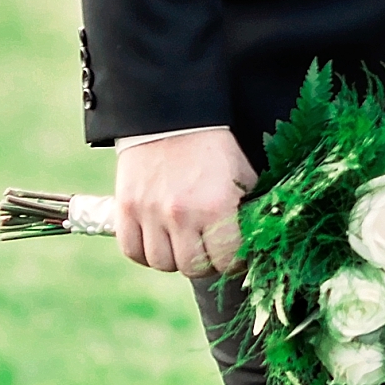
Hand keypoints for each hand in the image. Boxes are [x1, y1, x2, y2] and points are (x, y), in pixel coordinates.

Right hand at [114, 127, 256, 276]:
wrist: (171, 116)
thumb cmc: (213, 147)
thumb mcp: (242, 175)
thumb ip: (250, 211)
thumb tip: (259, 241)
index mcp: (216, 206)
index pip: (228, 261)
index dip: (234, 260)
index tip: (233, 252)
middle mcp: (181, 214)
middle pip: (194, 268)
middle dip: (205, 261)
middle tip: (208, 246)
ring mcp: (150, 213)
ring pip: (162, 263)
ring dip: (174, 257)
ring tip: (182, 240)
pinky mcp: (126, 209)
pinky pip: (132, 251)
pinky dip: (145, 251)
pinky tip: (157, 238)